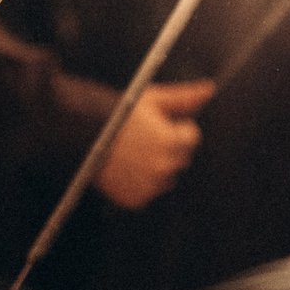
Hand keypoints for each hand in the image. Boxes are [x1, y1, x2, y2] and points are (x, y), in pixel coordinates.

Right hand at [95, 79, 215, 208]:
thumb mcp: (152, 99)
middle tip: (143, 137)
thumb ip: (184, 97)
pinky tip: (126, 167)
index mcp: (172, 142)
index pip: (191, 137)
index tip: (156, 123)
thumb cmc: (118, 114)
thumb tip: (209, 89)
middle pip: (180, 157)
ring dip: (157, 166)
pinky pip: (149, 191)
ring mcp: (150, 187)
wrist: (80, 135)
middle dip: (168, 146)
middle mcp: (164, 168)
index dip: (175, 127)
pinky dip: (141, 182)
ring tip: (133, 152)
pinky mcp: (136, 200)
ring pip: (166, 177)